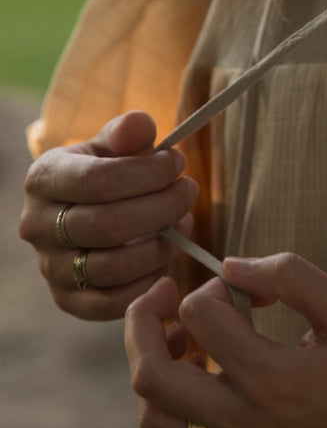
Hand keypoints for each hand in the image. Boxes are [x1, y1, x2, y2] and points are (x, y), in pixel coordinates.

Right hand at [19, 110, 197, 320]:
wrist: (86, 210)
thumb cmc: (107, 171)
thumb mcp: (114, 145)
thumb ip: (128, 133)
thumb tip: (140, 124)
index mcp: (44, 179)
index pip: (97, 180)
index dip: (147, 173)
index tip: (179, 163)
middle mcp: (36, 226)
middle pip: (107, 225)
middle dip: (161, 208)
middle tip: (189, 191)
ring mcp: (49, 267)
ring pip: (111, 267)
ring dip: (160, 248)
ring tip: (184, 224)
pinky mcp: (68, 300)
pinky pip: (111, 303)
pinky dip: (147, 285)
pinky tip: (169, 260)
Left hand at [125, 254, 326, 427]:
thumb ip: (289, 275)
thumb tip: (234, 265)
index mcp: (272, 378)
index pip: (201, 316)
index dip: (213, 284)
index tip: (244, 282)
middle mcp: (246, 419)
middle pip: (151, 376)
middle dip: (142, 324)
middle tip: (162, 293)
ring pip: (154, 414)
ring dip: (152, 366)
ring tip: (182, 333)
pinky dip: (172, 398)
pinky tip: (203, 367)